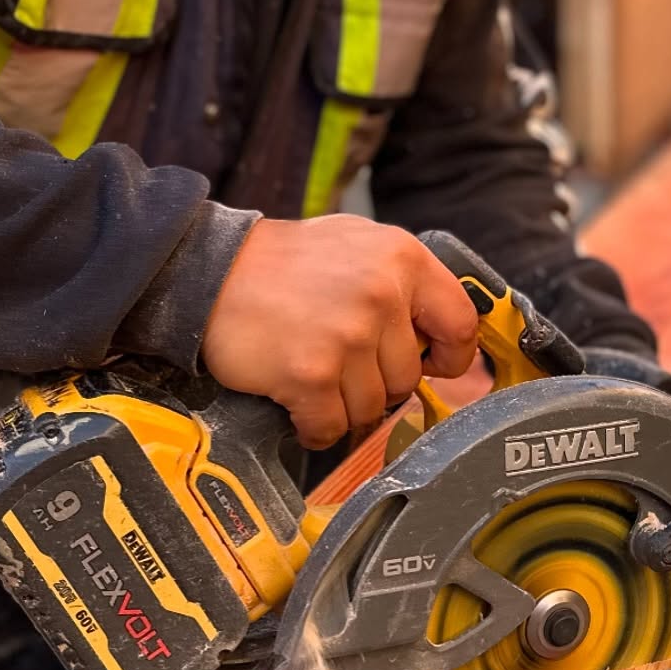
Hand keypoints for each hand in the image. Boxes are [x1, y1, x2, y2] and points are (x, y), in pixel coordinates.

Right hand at [202, 218, 478, 448]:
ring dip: (344, 404)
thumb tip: (439, 329)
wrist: (210, 272)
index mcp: (402, 258)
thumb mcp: (357, 243)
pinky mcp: (311, 374)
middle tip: (342, 362)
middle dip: (378, 381)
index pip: (460, 323)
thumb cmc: (283, 263)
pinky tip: (297, 402)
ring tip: (316, 374)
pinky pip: (331, 427)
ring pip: (372, 407)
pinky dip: (314, 426)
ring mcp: (348, 336)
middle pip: (408, 376)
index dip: (450, 355)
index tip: (433, 365)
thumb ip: (402, 279)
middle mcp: (382, 295)